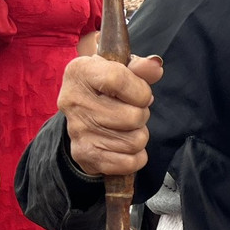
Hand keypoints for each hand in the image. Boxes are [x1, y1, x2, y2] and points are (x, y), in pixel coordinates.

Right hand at [60, 54, 163, 175]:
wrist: (81, 112)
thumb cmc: (106, 87)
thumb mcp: (120, 69)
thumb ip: (140, 68)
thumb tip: (155, 67)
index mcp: (80, 72)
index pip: (118, 80)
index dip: (140, 90)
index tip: (141, 93)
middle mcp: (74, 101)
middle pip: (134, 116)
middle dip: (141, 114)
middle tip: (130, 111)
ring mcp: (78, 131)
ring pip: (136, 141)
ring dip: (139, 135)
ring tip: (126, 127)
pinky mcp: (85, 155)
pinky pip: (130, 163)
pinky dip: (135, 157)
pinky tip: (123, 144)